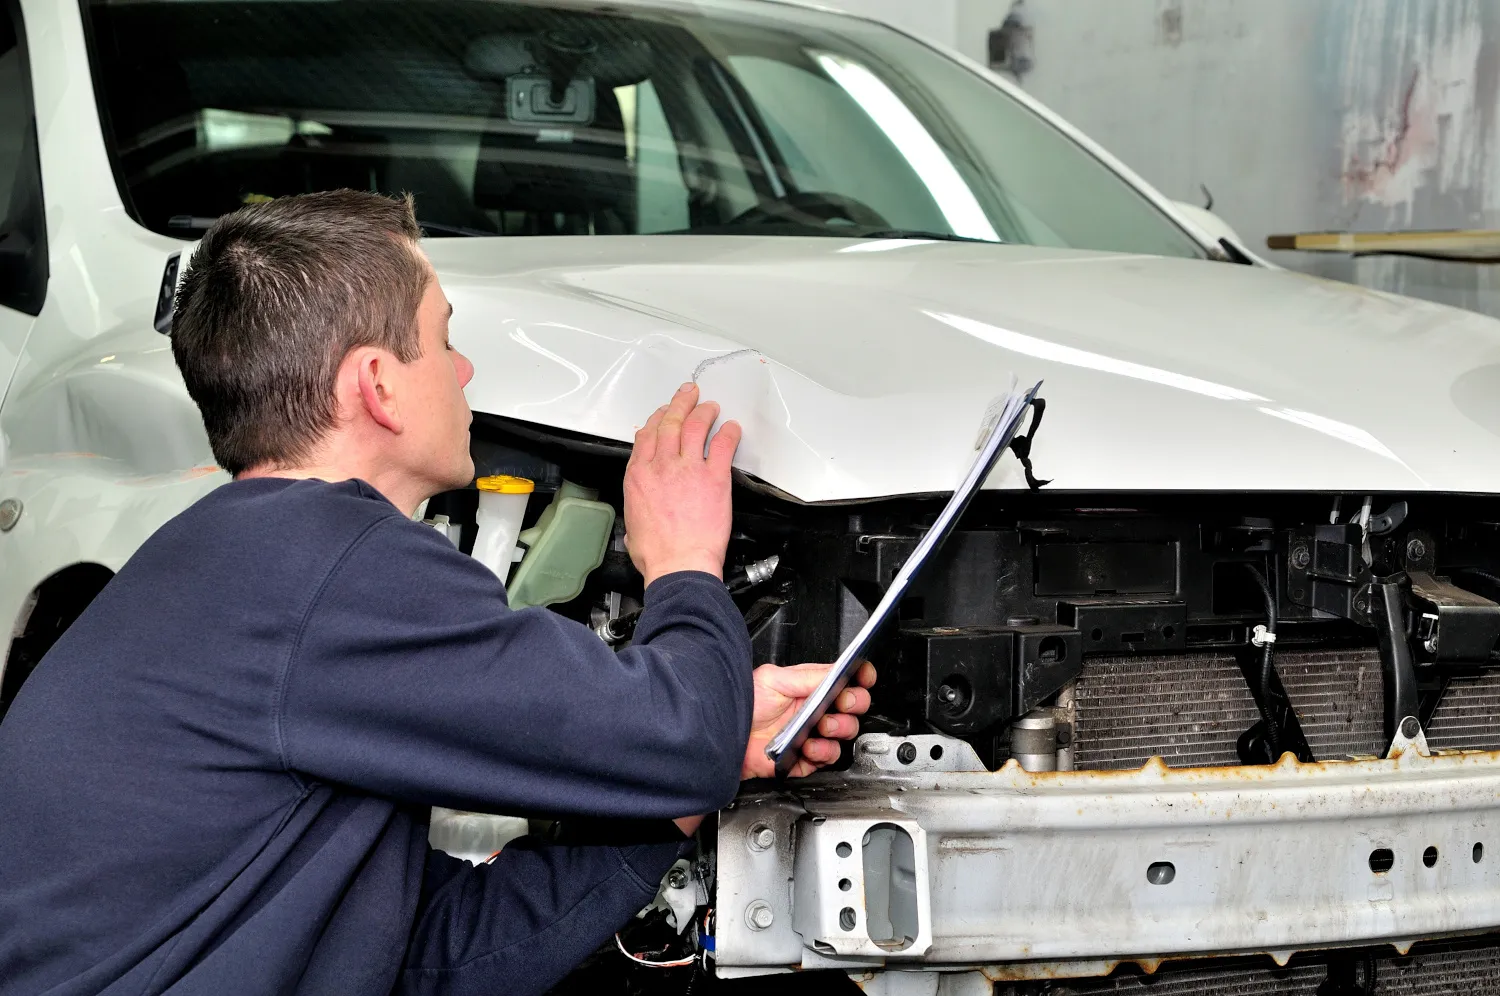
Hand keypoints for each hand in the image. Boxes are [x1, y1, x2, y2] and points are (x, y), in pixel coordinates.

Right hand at [624, 383, 741, 586]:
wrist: (679, 564)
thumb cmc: (656, 553)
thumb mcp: (632, 524)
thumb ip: (638, 507)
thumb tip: (639, 514)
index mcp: (639, 475)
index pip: (646, 435)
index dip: (657, 418)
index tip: (664, 413)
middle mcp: (662, 466)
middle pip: (670, 423)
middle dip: (680, 403)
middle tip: (689, 393)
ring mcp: (689, 469)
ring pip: (695, 427)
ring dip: (704, 412)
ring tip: (711, 406)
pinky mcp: (715, 478)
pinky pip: (723, 446)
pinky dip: (729, 433)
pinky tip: (732, 428)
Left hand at [741, 661, 876, 779]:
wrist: (723, 737)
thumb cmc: (742, 705)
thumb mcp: (773, 680)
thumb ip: (807, 676)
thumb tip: (836, 671)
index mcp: (809, 687)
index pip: (844, 681)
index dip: (859, 679)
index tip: (864, 678)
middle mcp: (813, 710)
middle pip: (852, 707)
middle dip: (854, 704)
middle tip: (842, 704)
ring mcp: (811, 734)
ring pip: (844, 733)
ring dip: (839, 728)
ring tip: (822, 726)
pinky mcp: (805, 758)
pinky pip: (828, 758)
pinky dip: (823, 752)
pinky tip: (810, 746)